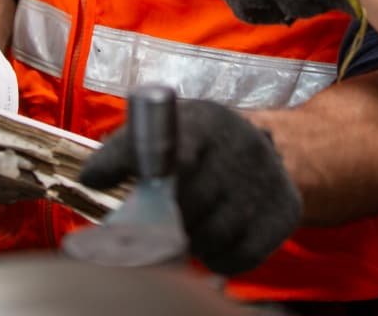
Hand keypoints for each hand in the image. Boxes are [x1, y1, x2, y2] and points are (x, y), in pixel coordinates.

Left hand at [79, 98, 301, 274]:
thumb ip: (123, 153)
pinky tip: (219, 238)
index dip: (151, 166)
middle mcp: (243, 142)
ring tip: (194, 224)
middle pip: (188, 205)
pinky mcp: (286, 209)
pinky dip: (222, 259)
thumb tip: (91, 177)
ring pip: (212, 236)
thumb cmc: (194, 146)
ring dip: (195, 242)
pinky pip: (240, 257)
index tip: (131, 182)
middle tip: (166, 217)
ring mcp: (268, 176)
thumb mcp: (160, 134)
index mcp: (204, 119)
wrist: (261, 149)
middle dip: (169, 221)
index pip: (174, 145)